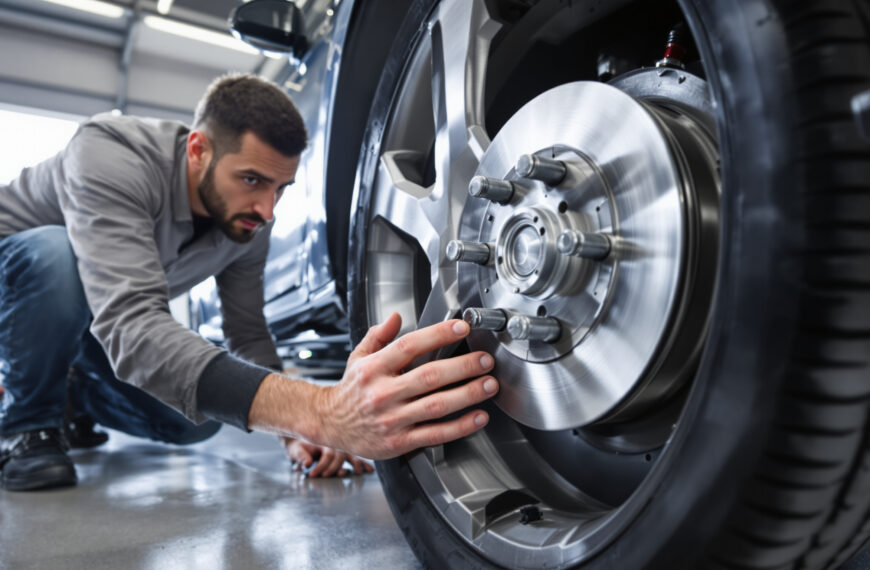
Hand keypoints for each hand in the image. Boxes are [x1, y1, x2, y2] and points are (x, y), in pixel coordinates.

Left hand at [280, 437, 373, 477]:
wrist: (301, 440)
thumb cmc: (299, 446)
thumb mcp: (296, 450)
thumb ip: (301, 456)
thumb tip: (308, 463)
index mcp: (324, 440)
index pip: (327, 454)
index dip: (321, 466)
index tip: (312, 475)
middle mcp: (335, 443)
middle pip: (341, 455)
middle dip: (334, 467)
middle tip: (326, 476)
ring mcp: (342, 448)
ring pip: (352, 455)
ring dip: (356, 464)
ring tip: (357, 473)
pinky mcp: (346, 453)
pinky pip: (356, 458)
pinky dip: (364, 464)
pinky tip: (370, 470)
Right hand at [315, 313, 498, 459]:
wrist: (328, 424)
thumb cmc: (349, 391)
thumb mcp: (357, 357)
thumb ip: (378, 336)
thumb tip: (396, 316)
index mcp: (374, 368)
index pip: (409, 346)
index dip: (437, 334)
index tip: (461, 326)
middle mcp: (383, 393)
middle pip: (429, 376)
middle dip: (462, 367)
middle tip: (485, 359)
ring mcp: (392, 419)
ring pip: (436, 406)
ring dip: (467, 394)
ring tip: (489, 384)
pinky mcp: (399, 442)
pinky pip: (435, 434)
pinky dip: (460, 427)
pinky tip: (478, 417)